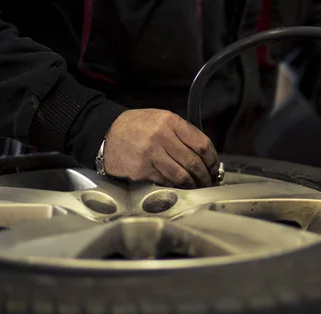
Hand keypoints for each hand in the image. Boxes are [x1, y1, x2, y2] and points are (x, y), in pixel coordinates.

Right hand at [103, 109, 219, 188]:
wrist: (106, 132)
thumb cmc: (138, 126)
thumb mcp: (161, 119)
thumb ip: (182, 133)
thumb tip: (205, 154)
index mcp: (170, 122)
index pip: (201, 144)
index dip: (212, 159)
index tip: (214, 167)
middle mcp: (161, 137)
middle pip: (193, 162)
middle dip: (204, 175)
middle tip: (208, 181)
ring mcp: (150, 154)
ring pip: (181, 175)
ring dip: (192, 184)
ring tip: (196, 186)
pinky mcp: (141, 170)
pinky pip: (166, 181)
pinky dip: (176, 186)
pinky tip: (179, 186)